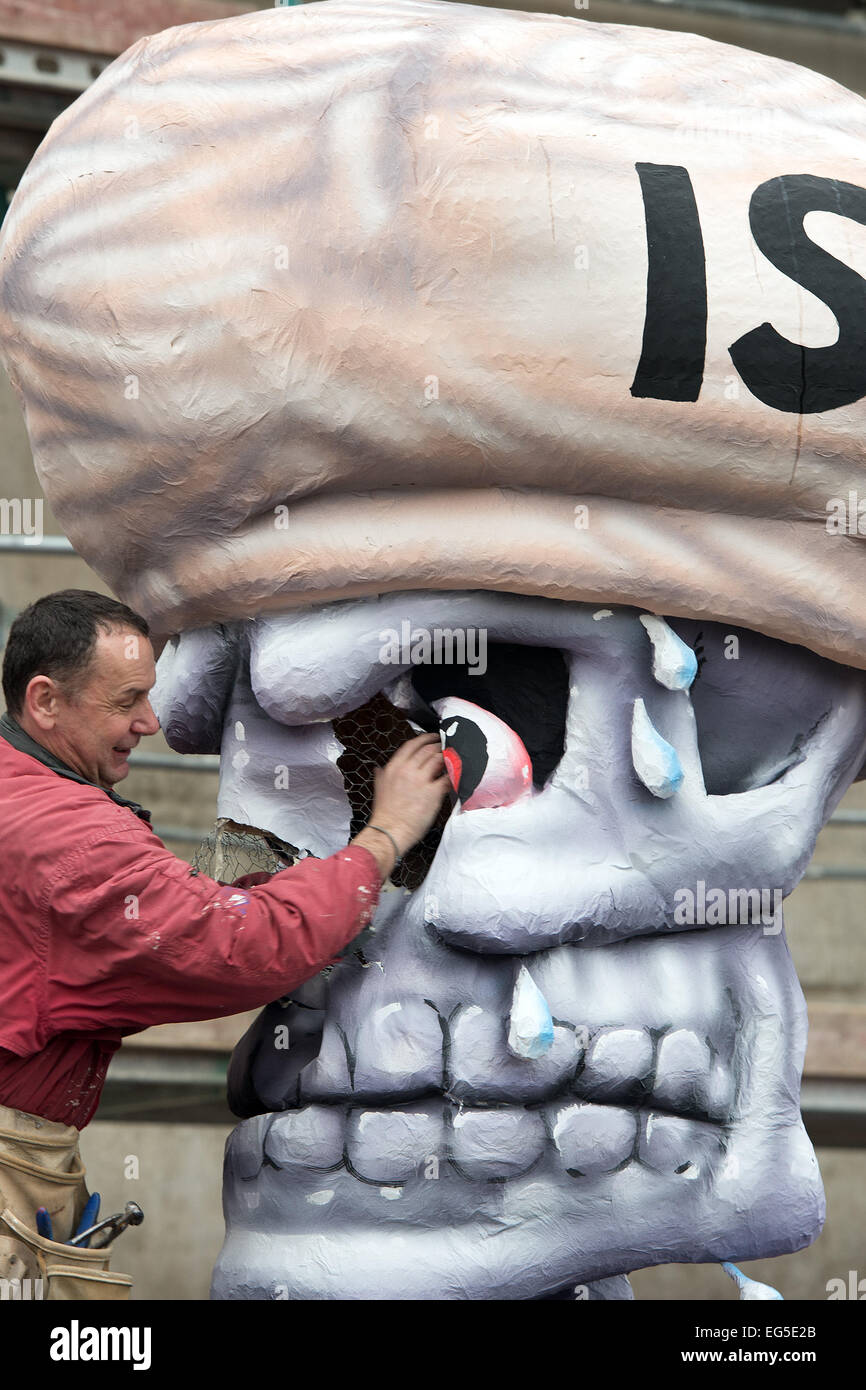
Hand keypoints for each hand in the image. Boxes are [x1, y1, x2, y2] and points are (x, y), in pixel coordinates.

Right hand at [369, 731, 449, 851]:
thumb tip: (380, 769)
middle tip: (445, 747)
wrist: (389, 832)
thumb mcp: (379, 789)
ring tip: (451, 761)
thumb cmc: (385, 814)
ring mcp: (421, 780)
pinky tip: (455, 776)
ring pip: (439, 759)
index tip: (432, 737)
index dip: (425, 738)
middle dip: (438, 747)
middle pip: (428, 749)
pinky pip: (447, 777)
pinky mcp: (433, 792)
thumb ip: (382, 776)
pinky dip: (453, 774)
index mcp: (394, 768)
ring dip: (447, 758)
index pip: (412, 745)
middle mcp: (407, 770)